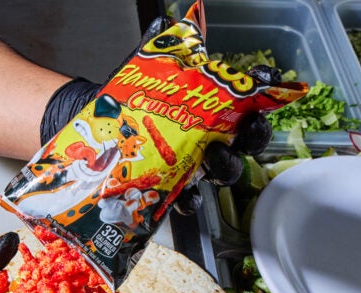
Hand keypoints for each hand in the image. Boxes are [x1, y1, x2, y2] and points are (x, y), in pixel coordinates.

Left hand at [40, 23, 275, 189]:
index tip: (264, 87)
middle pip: (244, 141)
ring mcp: (192, 163)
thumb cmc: (128, 97)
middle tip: (243, 129)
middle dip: (250, 136)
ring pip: (222, 171)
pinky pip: (188, 199)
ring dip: (225, 165)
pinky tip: (187, 196)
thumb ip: (160, 47)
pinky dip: (190, 201)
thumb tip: (163, 23)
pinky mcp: (171, 186)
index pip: (247, 102)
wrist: (96, 125)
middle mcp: (208, 136)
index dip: (262, 95)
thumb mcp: (145, 69)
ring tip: (214, 155)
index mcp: (210, 107)